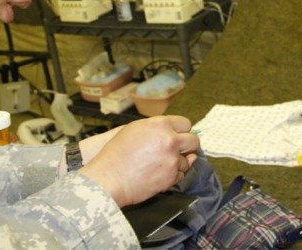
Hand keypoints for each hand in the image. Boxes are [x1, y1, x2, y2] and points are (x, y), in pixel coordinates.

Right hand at [77, 115, 198, 206]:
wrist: (108, 178)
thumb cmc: (116, 153)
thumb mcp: (135, 129)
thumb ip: (157, 128)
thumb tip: (173, 132)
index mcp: (160, 124)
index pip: (186, 123)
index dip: (182, 131)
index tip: (178, 136)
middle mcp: (170, 140)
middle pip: (193, 141)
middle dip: (187, 146)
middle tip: (178, 150)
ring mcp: (172, 159)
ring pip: (188, 160)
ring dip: (178, 163)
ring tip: (160, 165)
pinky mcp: (172, 177)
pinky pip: (181, 175)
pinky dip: (174, 175)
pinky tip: (160, 174)